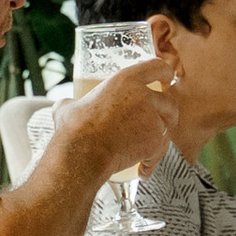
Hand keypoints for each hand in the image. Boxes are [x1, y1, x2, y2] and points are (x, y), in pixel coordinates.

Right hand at [52, 54, 177, 183]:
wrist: (82, 153)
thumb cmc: (73, 129)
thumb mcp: (68, 107)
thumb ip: (73, 102)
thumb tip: (66, 105)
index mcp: (126, 80)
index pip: (157, 67)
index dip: (165, 73)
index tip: (165, 80)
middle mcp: (144, 96)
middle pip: (169, 101)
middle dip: (167, 111)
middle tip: (159, 119)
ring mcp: (152, 119)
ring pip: (168, 126)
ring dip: (161, 135)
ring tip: (147, 146)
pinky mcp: (154, 142)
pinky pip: (160, 151)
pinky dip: (152, 161)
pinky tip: (142, 169)